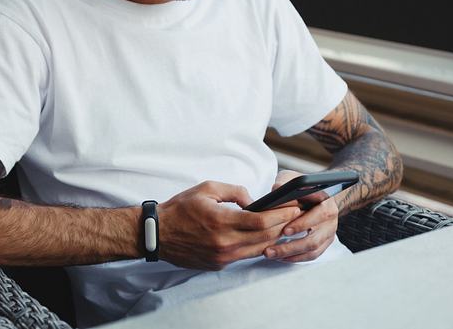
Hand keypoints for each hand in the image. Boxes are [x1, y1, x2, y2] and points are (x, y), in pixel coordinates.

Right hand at [157, 181, 300, 270]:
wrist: (158, 233)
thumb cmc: (180, 209)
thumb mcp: (207, 188)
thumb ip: (235, 191)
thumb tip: (254, 201)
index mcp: (221, 221)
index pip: (262, 222)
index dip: (282, 215)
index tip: (293, 207)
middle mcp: (224, 243)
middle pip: (265, 237)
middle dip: (283, 225)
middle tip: (294, 215)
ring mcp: (222, 257)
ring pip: (258, 249)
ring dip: (272, 237)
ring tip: (282, 225)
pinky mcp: (218, 265)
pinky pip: (244, 256)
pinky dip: (256, 246)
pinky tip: (260, 236)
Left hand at [263, 170, 338, 262]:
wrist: (319, 193)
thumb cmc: (302, 185)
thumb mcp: (292, 177)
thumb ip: (284, 182)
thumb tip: (275, 190)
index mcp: (326, 201)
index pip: (318, 214)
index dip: (302, 224)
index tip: (284, 230)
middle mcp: (331, 219)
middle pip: (314, 238)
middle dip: (291, 245)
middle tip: (270, 248)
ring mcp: (329, 232)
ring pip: (312, 249)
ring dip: (290, 254)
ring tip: (270, 254)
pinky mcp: (324, 242)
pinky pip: (312, 255)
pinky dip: (295, 258)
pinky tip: (279, 257)